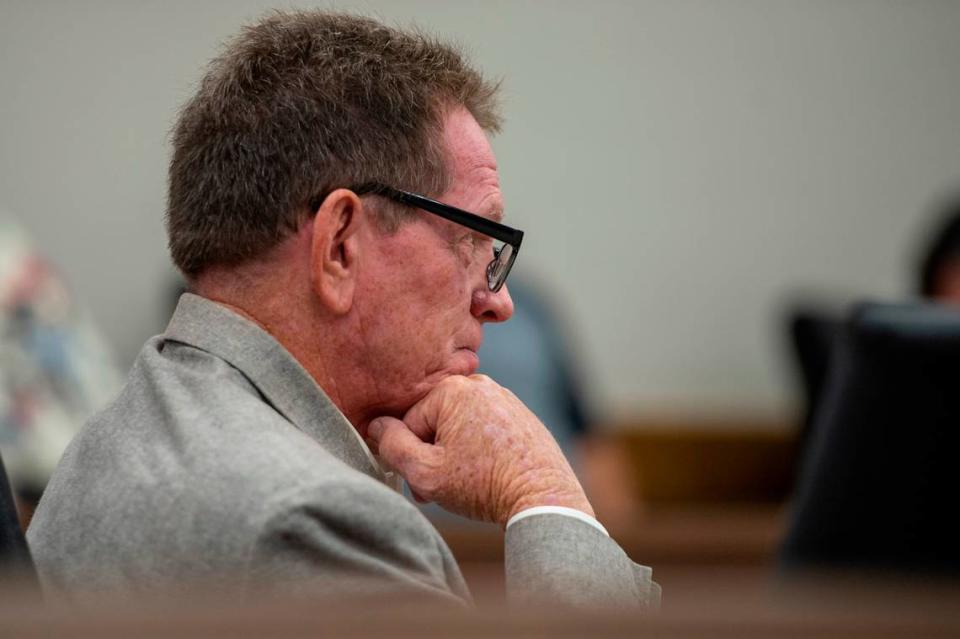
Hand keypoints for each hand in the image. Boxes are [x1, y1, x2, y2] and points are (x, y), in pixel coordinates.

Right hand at [366, 374, 593, 525]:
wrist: (544, 497)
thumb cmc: (484, 485)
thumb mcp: (425, 472)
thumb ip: (392, 446)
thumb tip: (376, 425)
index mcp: (453, 389)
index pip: (409, 422)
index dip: (409, 456)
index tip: (421, 483)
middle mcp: (480, 385)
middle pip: (435, 422)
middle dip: (432, 456)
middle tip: (439, 490)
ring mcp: (504, 399)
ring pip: (460, 427)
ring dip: (453, 455)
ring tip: (465, 485)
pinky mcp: (520, 416)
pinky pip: (484, 431)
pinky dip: (478, 452)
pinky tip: (486, 476)